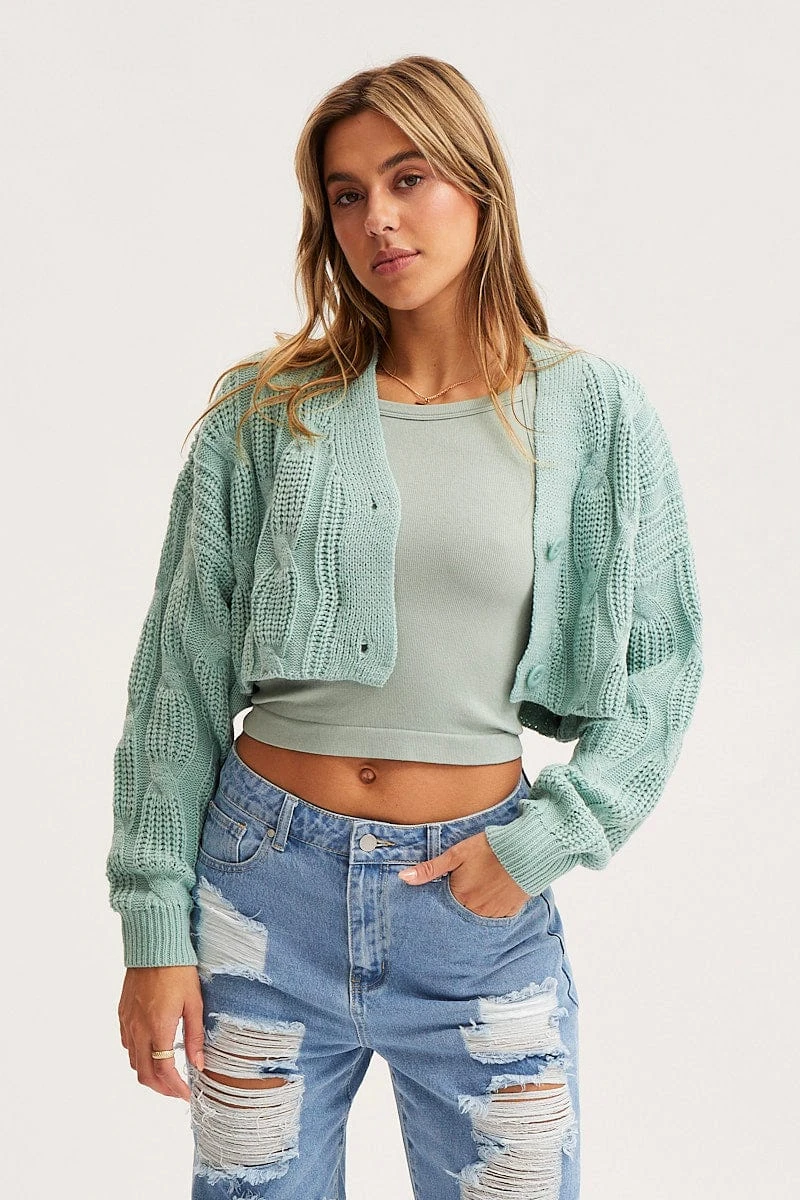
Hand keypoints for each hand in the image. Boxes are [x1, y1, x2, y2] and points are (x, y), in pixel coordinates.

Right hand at [118, 965, 204, 1099]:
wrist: (154, 945)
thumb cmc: (178, 970)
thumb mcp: (194, 1002)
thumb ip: (195, 1036)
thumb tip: (199, 1064)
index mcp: (158, 1027)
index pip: (164, 1070)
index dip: (175, 1088)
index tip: (186, 1094)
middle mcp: (139, 1029)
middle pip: (144, 1073)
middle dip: (161, 1088)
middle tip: (177, 1090)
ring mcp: (128, 1022)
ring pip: (133, 1061)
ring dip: (148, 1074)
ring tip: (167, 1074)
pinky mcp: (123, 1014)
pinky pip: (127, 1044)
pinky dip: (138, 1057)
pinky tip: (152, 1052)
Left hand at [397, 830, 532, 917]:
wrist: (526, 851)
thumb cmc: (489, 849)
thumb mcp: (456, 854)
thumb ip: (430, 869)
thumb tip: (403, 878)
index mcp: (460, 897)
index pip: (443, 909)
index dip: (443, 902)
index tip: (444, 899)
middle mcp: (475, 910)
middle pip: (461, 914)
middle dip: (459, 906)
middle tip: (465, 893)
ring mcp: (494, 914)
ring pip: (478, 917)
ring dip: (475, 908)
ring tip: (479, 893)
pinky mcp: (510, 912)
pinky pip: (496, 918)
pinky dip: (492, 909)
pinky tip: (493, 897)